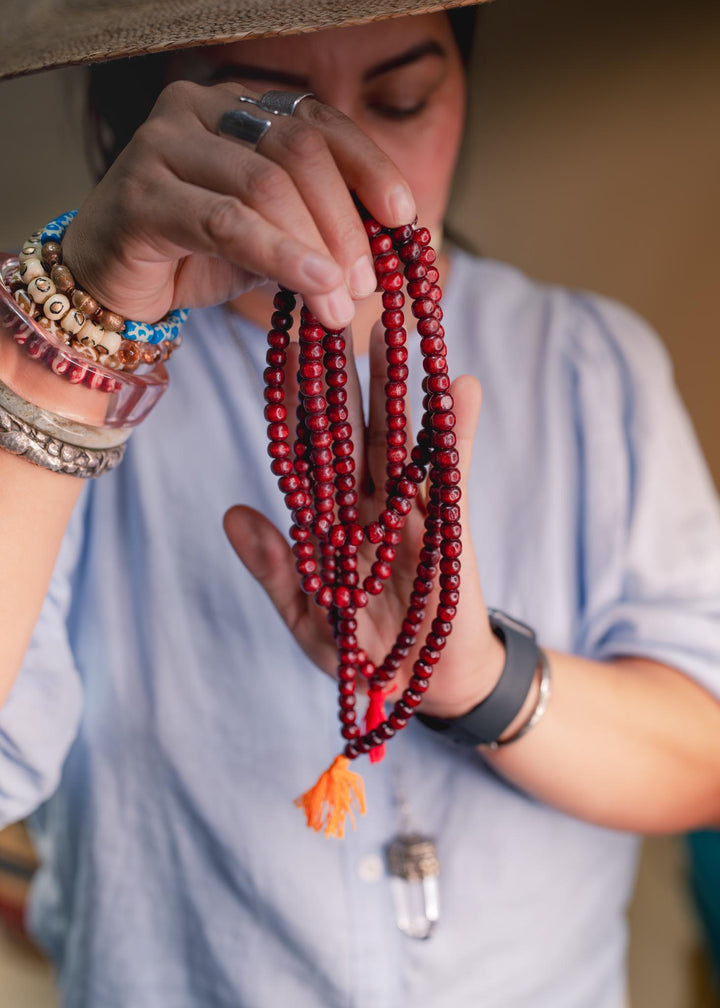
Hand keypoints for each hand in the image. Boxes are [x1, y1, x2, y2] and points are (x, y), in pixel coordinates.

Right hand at [61, 81, 416, 329]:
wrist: (112, 287)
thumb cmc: (195, 256)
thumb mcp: (271, 234)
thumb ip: (316, 224)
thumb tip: (389, 242)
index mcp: (236, 106)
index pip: (317, 121)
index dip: (368, 166)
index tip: (404, 216)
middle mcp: (198, 109)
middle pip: (296, 152)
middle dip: (344, 221)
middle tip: (367, 281)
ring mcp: (162, 142)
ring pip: (265, 185)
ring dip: (317, 249)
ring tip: (341, 302)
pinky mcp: (140, 193)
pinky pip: (227, 222)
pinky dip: (280, 255)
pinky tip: (315, 286)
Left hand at [224, 323, 504, 718]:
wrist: (427, 688)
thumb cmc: (362, 654)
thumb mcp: (308, 617)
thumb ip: (274, 567)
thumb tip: (233, 513)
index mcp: (327, 520)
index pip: (306, 451)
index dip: (293, 403)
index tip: (279, 351)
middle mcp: (366, 503)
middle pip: (350, 427)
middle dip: (339, 372)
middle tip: (328, 310)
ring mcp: (409, 508)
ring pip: (398, 436)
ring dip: (393, 383)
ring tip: (387, 326)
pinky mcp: (450, 523)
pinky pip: (452, 472)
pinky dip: (456, 432)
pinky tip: (458, 385)